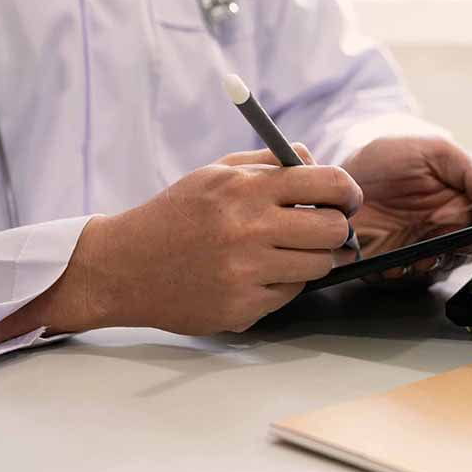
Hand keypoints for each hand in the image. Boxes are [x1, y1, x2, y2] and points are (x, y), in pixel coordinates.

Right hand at [52, 146, 362, 334]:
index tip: (348, 198)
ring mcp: (247, 273)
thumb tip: (318, 163)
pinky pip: (290, 293)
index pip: (327, 183)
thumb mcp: (216, 173)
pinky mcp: (242, 308)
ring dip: (313, 257)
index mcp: (246, 190)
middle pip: (334, 230)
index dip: (348, 191)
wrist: (123, 267)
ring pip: (319, 265)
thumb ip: (269, 163)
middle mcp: (250, 230)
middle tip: (325, 227)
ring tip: (289, 250)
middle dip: (338, 227)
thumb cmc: (176, 214)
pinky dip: (283, 283)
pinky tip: (257, 273)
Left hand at [341, 135, 471, 285]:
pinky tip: (392, 264)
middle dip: (461, 250)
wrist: (347, 168)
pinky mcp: (395, 260)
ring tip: (417, 257)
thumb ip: (471, 170)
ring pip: (441, 268)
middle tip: (448, 242)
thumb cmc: (394, 154)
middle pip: (471, 251)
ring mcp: (422, 245)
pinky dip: (400, 274)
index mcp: (464, 201)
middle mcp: (448, 227)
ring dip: (431, 266)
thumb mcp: (435, 151)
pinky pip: (405, 278)